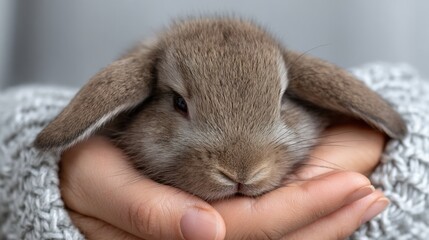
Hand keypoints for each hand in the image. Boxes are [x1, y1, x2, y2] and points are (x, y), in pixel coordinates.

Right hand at [60, 122, 386, 239]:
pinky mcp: (212, 230)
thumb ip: (148, 212)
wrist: (77, 180)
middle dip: (324, 216)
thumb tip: (207, 230)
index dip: (299, 209)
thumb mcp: (103, 186)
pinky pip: (261, 233)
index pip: (247, 228)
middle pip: (271, 239)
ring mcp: (207, 236)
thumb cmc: (87, 176)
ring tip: (362, 198)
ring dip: (322, 223)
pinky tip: (328, 211)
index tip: (348, 183)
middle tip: (368, 190)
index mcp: (172, 237)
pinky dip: (301, 223)